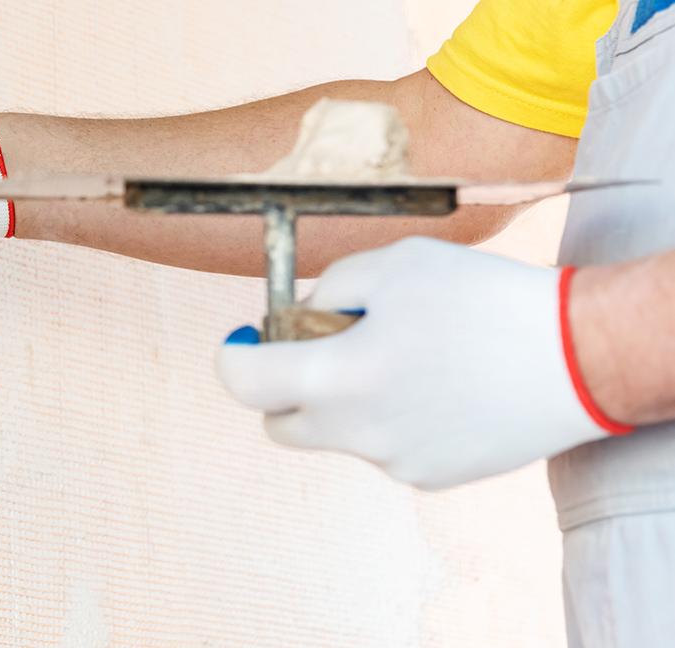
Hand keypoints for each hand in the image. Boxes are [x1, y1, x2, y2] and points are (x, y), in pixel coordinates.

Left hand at [216, 237, 625, 489]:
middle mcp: (356, 432)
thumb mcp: (394, 265)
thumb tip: (301, 314)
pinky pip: (385, 447)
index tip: (244, 340)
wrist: (577, 356)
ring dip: (345, 400)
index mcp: (336, 378)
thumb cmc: (483, 300)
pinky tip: (438, 385)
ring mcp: (392, 461)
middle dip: (283, 387)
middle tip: (315, 348)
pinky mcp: (429, 476)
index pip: (243, 384)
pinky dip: (391, 419)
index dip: (234, 357)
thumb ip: (329, 288)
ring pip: (338, 434)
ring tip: (402, 357)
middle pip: (280, 423)